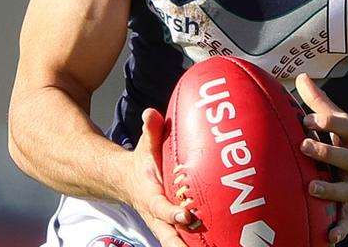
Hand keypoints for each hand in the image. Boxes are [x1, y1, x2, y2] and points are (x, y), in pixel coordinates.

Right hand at [123, 108, 192, 246]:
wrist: (126, 180)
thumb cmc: (143, 162)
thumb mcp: (145, 145)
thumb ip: (151, 130)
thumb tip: (151, 113)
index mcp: (149, 197)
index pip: (161, 208)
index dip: (173, 213)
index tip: (187, 215)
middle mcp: (156, 215)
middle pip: (169, 237)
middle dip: (182, 246)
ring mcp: (164, 224)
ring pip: (178, 242)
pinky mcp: (173, 227)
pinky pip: (186, 238)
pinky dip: (199, 243)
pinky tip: (221, 244)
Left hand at [295, 74, 347, 243]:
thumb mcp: (346, 125)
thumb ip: (321, 103)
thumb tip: (301, 76)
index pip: (344, 127)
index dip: (327, 121)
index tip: (307, 118)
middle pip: (344, 156)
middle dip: (326, 151)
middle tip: (304, 145)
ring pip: (346, 189)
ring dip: (330, 190)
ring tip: (311, 188)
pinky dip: (341, 228)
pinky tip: (329, 237)